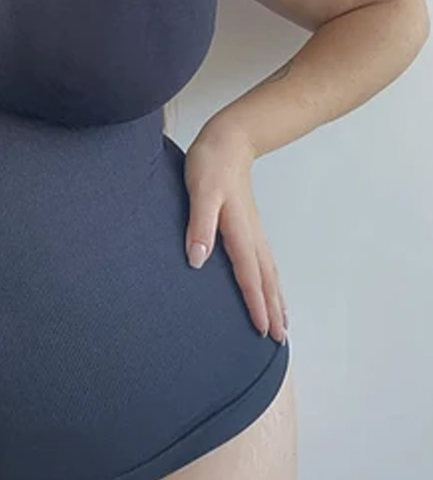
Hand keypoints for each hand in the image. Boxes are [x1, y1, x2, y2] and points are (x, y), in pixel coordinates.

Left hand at [183, 122, 287, 343]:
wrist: (230, 140)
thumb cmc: (211, 164)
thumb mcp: (200, 192)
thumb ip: (199, 225)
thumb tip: (197, 260)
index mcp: (239, 231)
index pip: (249, 275)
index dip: (255, 304)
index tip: (262, 330)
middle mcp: (251, 235)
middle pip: (266, 280)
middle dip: (272, 310)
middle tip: (279, 340)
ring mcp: (254, 231)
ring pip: (269, 272)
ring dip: (276, 299)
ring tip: (282, 323)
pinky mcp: (249, 226)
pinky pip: (265, 262)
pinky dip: (271, 281)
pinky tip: (269, 288)